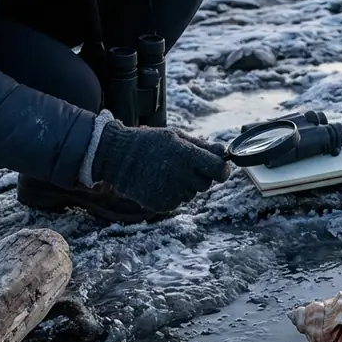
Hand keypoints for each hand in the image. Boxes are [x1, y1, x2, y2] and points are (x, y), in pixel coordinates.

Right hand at [91, 120, 230, 211]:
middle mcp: (181, 177)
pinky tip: (158, 182)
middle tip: (182, 166)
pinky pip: (177, 201)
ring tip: (166, 172)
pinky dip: (172, 194)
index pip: (219, 170)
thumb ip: (203, 146)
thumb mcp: (176, 137)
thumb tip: (224, 152)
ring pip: (192, 194)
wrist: (117, 157)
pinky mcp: (162, 205)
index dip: (221, 170)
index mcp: (187, 157)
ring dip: (185, 185)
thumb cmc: (149, 142)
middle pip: (206, 184)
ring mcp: (171, 193)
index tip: (218, 168)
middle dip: (200, 176)